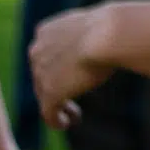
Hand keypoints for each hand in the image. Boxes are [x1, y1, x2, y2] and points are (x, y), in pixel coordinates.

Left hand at [29, 6, 115, 129]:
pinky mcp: (50, 92)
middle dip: (55, 86)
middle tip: (71, 96)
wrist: (108, 34)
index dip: (56, 66)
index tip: (72, 75)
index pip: (44, 53)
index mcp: (45, 32)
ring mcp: (40, 73)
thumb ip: (91, 33)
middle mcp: (36, 50)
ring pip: (43, 93)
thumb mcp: (97, 25)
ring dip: (57, 104)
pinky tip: (68, 123)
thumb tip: (111, 35)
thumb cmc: (112, 28)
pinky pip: (48, 112)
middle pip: (40, 74)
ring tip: (74, 114)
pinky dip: (56, 120)